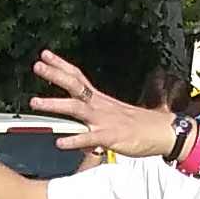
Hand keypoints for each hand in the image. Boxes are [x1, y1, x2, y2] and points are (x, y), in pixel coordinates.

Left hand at [28, 50, 170, 158]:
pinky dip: (73, 140)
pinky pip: (88, 138)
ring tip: (34, 102)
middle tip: (37, 66)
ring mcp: (104, 120)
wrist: (165, 132)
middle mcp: (100, 106)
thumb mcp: (117, 117)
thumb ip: (98, 120)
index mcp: (101, 100)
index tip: (45, 55)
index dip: (61, 66)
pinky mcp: (109, 137)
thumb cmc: (142, 125)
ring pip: (75, 109)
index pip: (78, 77)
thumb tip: (84, 130)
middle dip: (54, 75)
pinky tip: (59, 143)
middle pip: (74, 86)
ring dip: (54, 104)